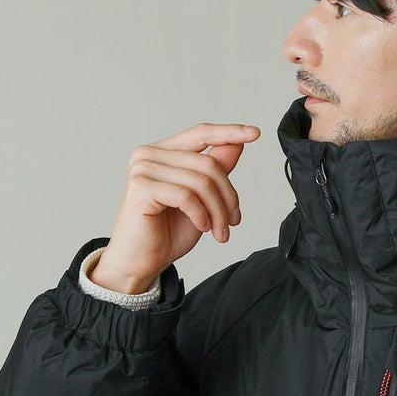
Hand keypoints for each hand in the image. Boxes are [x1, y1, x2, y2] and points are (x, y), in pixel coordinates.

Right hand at [90, 121, 261, 292]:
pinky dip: (201, 215)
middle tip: (232, 222)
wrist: (141, 263)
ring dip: (218, 211)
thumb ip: (215, 170)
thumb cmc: (167, 233)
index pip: (201, 133)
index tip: (255, 133)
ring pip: (201, 181)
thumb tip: (237, 144)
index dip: (229, 132)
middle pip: (208, 164)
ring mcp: (143, 168)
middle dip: (228, 197)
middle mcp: (150, 154)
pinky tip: (202, 227)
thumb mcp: (201, 199)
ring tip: (219, 232)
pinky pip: (186, 195)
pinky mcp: (141, 186)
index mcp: (164, 152)